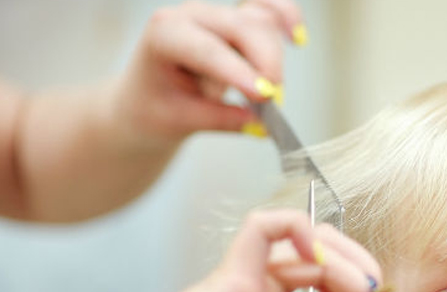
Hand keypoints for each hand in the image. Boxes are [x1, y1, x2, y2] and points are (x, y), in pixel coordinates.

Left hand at [114, 0, 304, 142]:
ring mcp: (217, 15)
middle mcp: (192, 16)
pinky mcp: (237, 20)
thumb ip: (219, 120)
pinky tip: (297, 38)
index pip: (207, 49)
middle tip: (273, 104)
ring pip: (260, 22)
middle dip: (265, 63)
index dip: (238, 71)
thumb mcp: (179, 121)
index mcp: (165, 35)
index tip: (264, 96)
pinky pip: (268, 10)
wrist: (149, 97)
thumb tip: (260, 125)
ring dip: (273, 58)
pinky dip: (286, 17)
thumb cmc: (156, 107)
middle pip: (242, 27)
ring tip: (268, 96)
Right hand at [122, 209, 397, 291]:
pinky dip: (302, 231)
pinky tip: (325, 263)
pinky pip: (268, 227)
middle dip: (363, 274)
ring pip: (307, 238)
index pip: (319, 279)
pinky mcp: (231, 274)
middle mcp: (255, 287)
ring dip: (348, 260)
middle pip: (322, 253)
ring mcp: (244, 276)